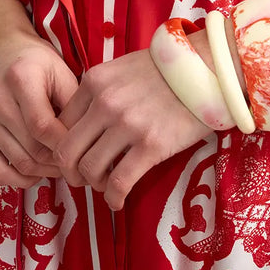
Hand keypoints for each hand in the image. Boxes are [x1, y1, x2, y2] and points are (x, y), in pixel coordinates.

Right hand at [0, 29, 79, 188]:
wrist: (0, 51)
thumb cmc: (36, 62)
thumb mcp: (62, 73)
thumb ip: (74, 106)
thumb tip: (87, 144)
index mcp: (20, 79)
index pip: (44, 127)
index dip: (67, 147)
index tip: (85, 152)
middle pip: (32, 149)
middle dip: (60, 163)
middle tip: (78, 165)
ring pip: (18, 163)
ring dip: (44, 172)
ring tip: (62, 167)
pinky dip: (18, 179)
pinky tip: (36, 174)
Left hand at [37, 42, 211, 211]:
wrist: (209, 68)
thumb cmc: (168, 69)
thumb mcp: (124, 68)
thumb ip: (101, 90)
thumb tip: (86, 121)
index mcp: (95, 82)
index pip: (60, 123)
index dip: (63, 146)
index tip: (74, 157)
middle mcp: (105, 102)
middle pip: (66, 151)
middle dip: (69, 172)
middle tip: (81, 179)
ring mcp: (127, 124)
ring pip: (89, 169)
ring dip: (93, 185)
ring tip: (105, 186)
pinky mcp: (151, 145)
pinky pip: (119, 182)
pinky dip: (113, 198)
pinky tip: (117, 201)